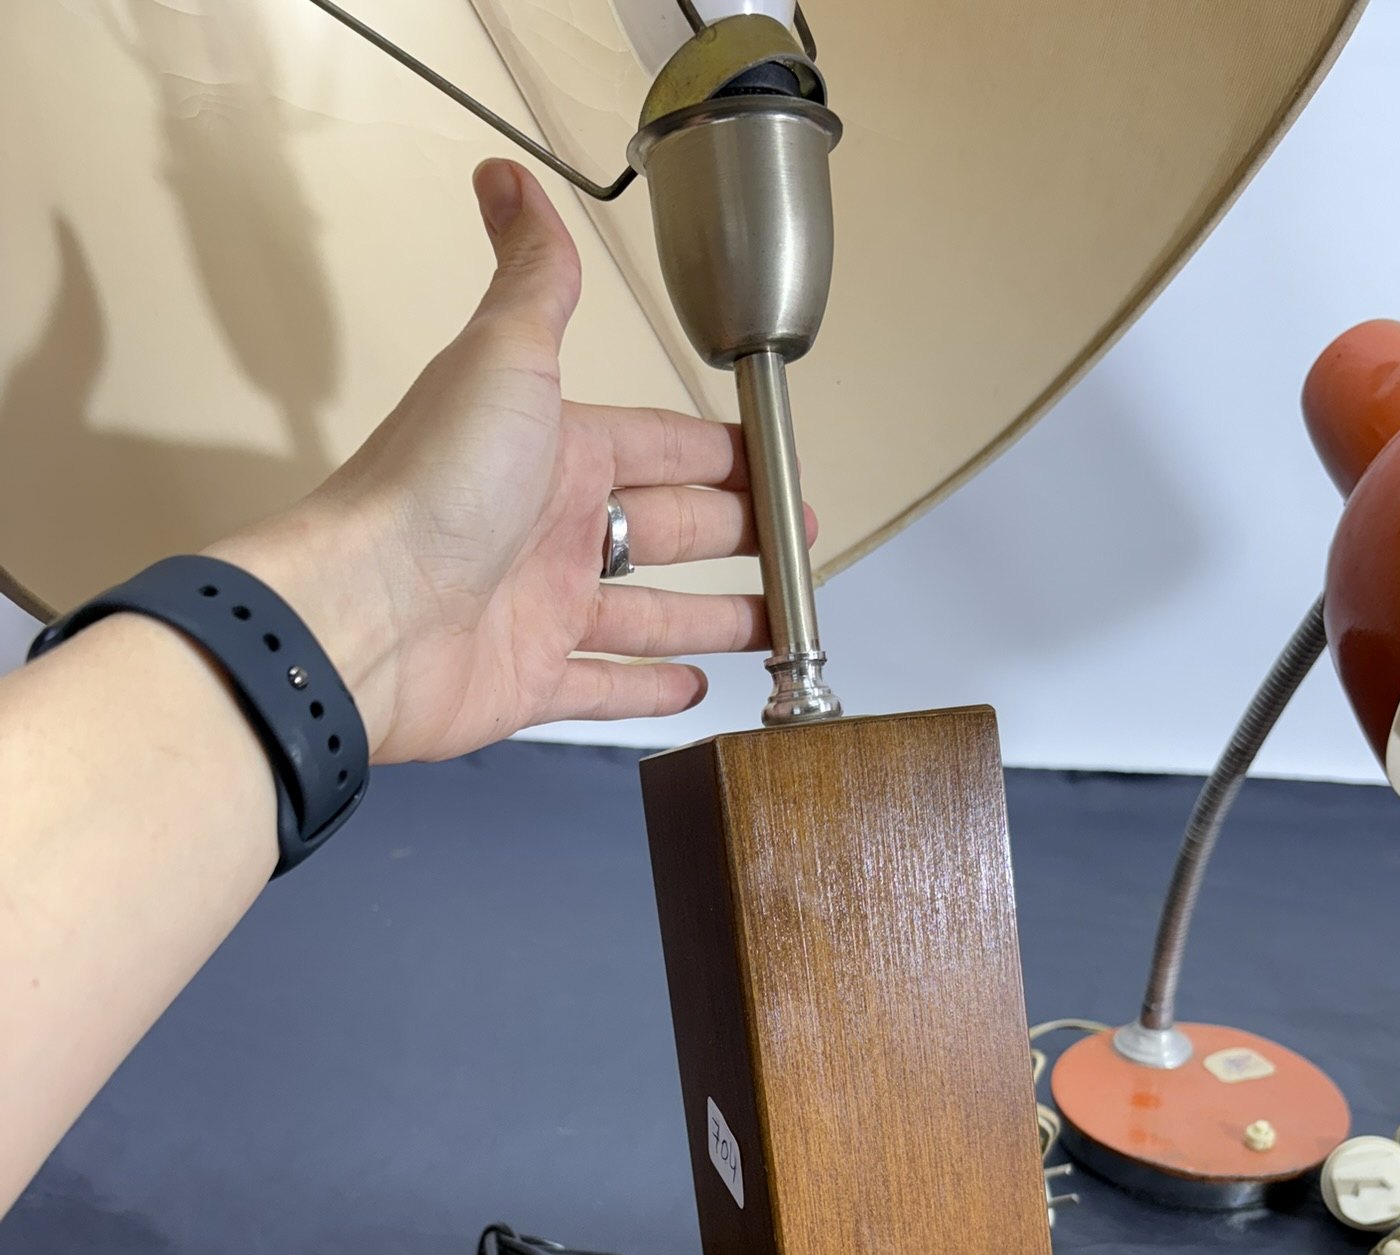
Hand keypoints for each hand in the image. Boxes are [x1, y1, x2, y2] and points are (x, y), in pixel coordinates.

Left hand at [212, 161, 804, 763]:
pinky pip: (604, 684)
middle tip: (794, 545)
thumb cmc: (428, 486)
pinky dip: (650, 688)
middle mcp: (548, 527)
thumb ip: (534, 278)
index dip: (724, 457)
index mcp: (554, 449)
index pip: (662, 446)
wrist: (362, 612)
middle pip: (667, 527)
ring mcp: (539, 607)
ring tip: (770, 622)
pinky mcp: (528, 681)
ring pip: (648, 613)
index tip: (776, 468)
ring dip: (711, 616)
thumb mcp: (503, 357)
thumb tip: (509, 178)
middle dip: (735, 531)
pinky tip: (695, 687)